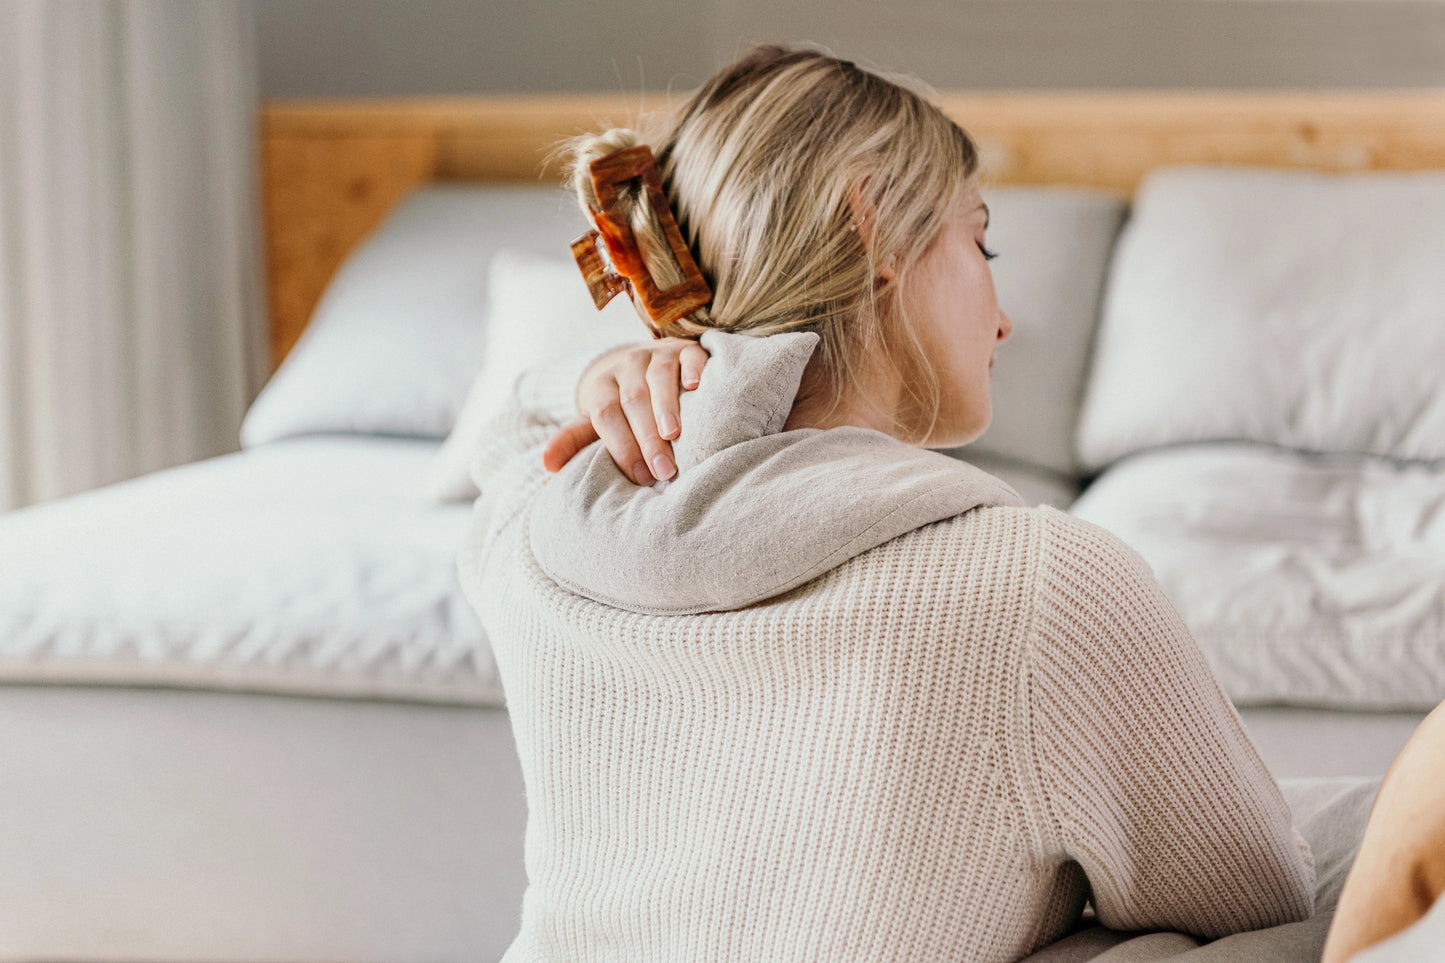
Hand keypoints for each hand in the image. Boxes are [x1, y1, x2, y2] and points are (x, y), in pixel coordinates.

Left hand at [542, 338, 709, 483]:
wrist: (641, 365)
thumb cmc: (621, 406)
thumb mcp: (593, 422)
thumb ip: (572, 441)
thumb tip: (546, 464)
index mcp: (603, 385)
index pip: (606, 414)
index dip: (621, 445)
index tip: (639, 477)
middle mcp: (627, 366)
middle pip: (633, 399)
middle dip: (647, 437)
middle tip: (663, 470)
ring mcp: (657, 354)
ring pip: (659, 376)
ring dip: (666, 406)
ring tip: (674, 435)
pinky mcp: (684, 348)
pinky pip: (689, 355)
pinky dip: (693, 369)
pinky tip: (696, 387)